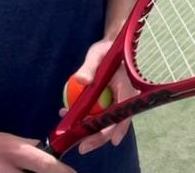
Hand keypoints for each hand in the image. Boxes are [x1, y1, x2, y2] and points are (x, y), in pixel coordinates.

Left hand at [60, 39, 135, 154]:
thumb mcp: (97, 54)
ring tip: (70, 131)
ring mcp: (115, 101)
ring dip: (88, 128)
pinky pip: (97, 113)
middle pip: (114, 122)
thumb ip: (89, 66)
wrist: (110, 47)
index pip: (125, 111)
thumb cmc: (107, 49)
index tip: (112, 142)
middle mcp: (124, 98)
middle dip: (99, 137)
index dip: (119, 128)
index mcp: (127, 87)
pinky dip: (84, 117)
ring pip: (104, 121)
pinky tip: (67, 113)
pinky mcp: (106, 102)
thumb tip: (80, 80)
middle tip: (82, 147)